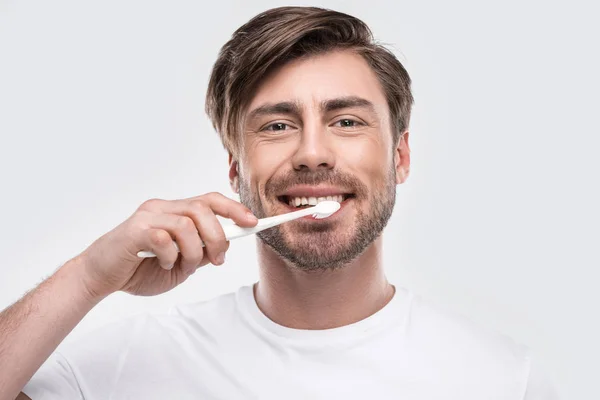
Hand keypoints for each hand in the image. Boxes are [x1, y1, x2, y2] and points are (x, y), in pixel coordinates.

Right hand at [73, 193, 257, 298]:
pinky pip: (165, 238)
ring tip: (184, 266)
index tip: (254, 222)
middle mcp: (162, 207)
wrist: (99, 277)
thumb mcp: (179, 265)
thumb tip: (224, 245)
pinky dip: (171, 255)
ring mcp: (148, 216)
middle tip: (217, 259)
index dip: (234, 209)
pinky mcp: (134, 229)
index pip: (210, 201)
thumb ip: (199, 253)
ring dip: (194, 251)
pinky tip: (163, 263)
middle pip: (203, 208)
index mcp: (175, 212)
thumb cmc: (139, 270)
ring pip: (188, 223)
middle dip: (218, 236)